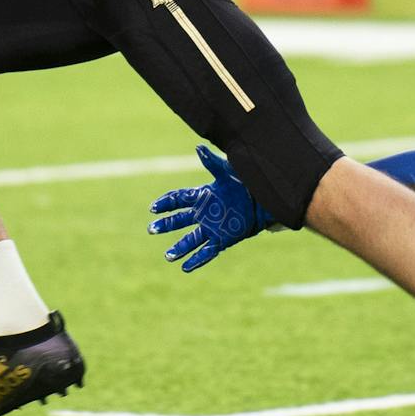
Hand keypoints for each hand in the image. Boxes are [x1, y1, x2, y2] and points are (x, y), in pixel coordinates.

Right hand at [148, 144, 273, 271]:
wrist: (263, 200)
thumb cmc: (244, 183)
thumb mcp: (227, 172)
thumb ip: (212, 163)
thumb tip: (198, 147)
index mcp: (202, 196)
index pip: (179, 199)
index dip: (166, 203)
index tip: (153, 208)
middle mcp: (204, 214)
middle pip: (180, 221)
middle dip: (165, 225)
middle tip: (151, 229)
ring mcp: (212, 228)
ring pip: (190, 240)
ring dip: (179, 248)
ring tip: (168, 256)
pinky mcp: (222, 239)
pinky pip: (207, 252)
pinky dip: (196, 260)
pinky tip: (185, 268)